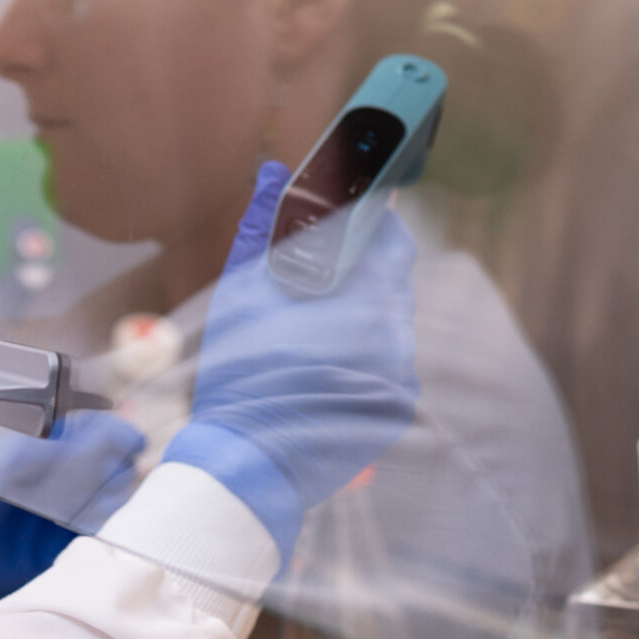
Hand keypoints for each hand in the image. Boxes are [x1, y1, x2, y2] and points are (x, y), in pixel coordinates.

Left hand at [0, 413, 145, 637]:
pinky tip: (108, 527)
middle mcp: (55, 481)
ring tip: (116, 500)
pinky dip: (104, 533)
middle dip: (121, 468)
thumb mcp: (3, 467)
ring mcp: (58, 516)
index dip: (116, 434)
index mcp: (41, 451)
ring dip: (117, 500)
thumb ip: (51, 452)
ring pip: (104, 504)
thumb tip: (100, 437)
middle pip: (106, 468)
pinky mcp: (56, 550)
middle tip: (125, 473)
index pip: (91, 435)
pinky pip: (90, 540)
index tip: (134, 441)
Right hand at [162, 161, 419, 557]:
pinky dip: (363, 355)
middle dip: (360, 273)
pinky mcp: (396, 409)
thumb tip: (274, 173)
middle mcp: (396, 338)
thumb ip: (262, 229)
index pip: (392, 242)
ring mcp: (401, 377)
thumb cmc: (237, 374)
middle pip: (391, 284)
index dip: (371, 224)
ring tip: (313, 327)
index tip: (348, 221)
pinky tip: (324, 365)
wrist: (243, 464)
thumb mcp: (242, 294)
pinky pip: (388, 363)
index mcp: (365, 302)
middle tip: (319, 277)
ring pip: (390, 324)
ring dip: (361, 315)